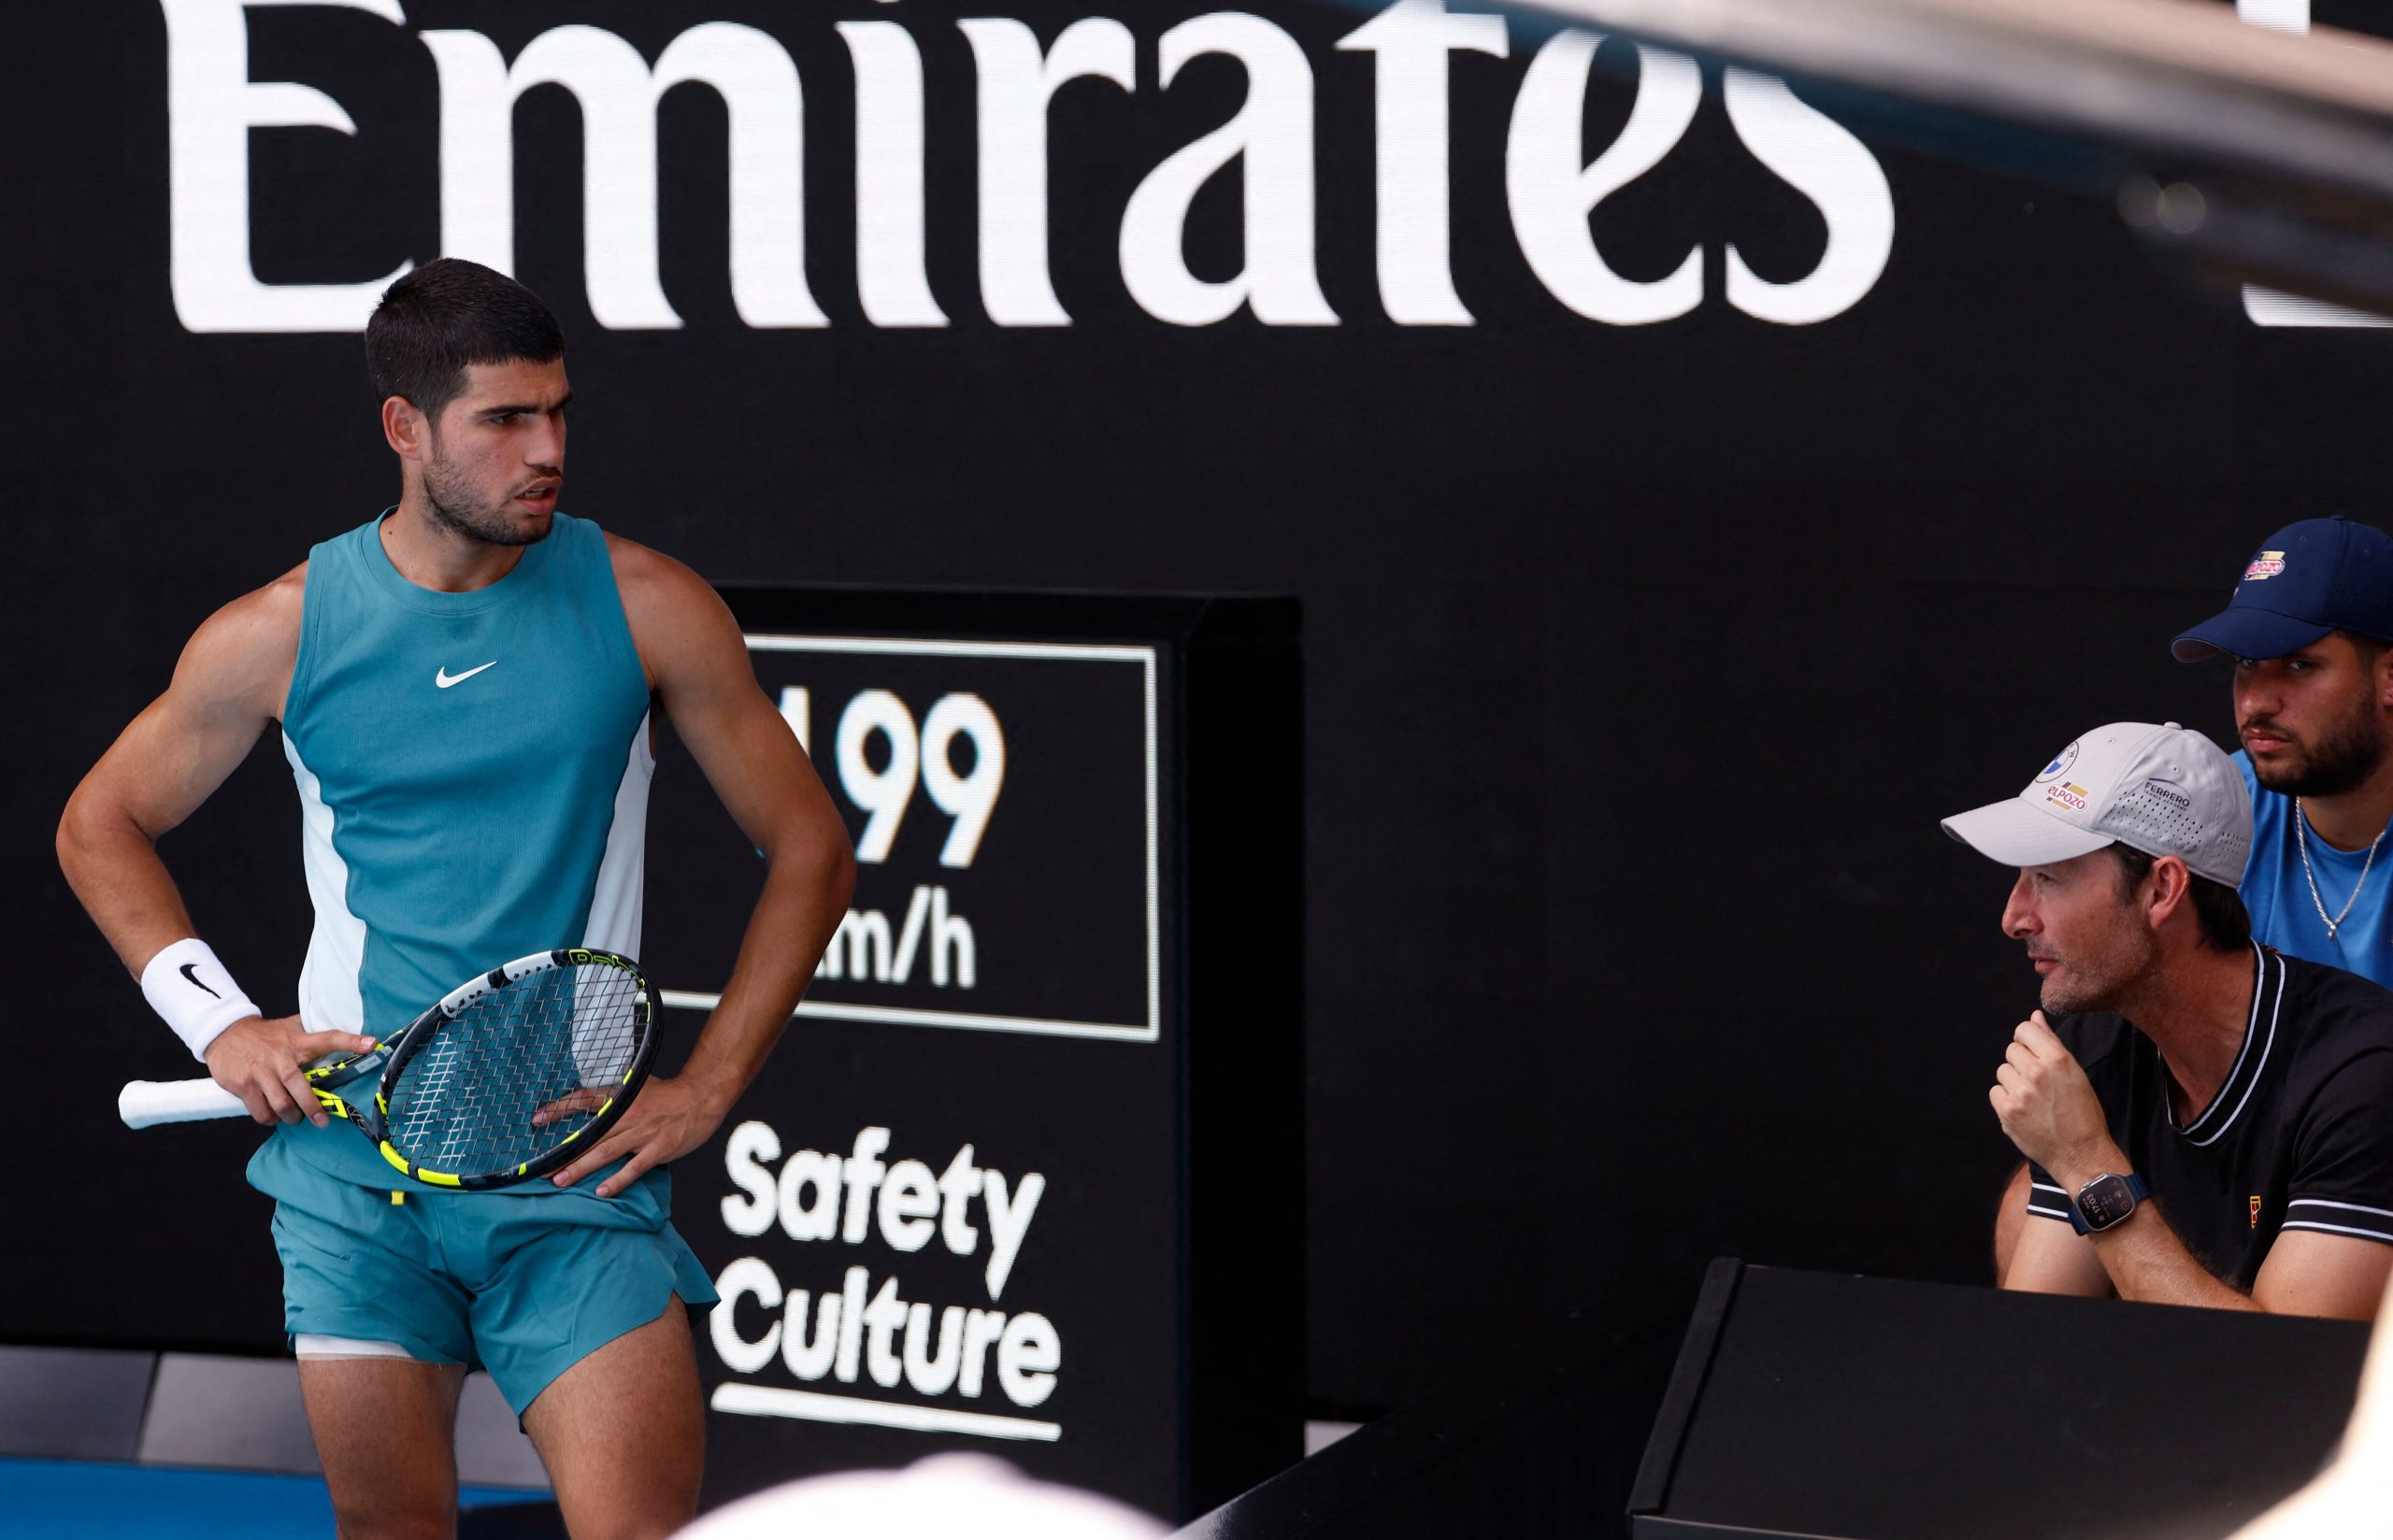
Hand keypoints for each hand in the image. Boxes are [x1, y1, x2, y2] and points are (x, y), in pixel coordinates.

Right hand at [203, 1015, 376, 1127]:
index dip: (351, 1041)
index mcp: (297, 1041)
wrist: (223, 1033)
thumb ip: (311, 1034)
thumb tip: (342, 1038)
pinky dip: (270, 1118)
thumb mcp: (290, 1027)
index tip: (373, 1045)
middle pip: (300, 1086)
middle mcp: (280, 1057)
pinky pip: (260, 1111)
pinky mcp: (243, 1085)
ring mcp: (260, 1072)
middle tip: (321, 1120)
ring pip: (281, 1104)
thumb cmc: (264, 1035)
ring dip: (291, 1116)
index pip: (329, 1038)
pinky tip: (273, 1116)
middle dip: (313, 1108)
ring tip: (294, 1118)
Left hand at [550, 1074, 731, 1198]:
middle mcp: (628, 1114)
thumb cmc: (670, 1095)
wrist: (702, 1097)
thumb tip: (592, 1106)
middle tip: (542, 1170)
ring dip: (581, 1168)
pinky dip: (617, 1180)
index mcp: (622, 1097)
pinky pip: (634, 1168)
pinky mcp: (659, 1148)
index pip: (583, 1100)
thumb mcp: (639, 1087)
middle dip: (564, 1153)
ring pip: (605, 1152)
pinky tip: (601, 1192)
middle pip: (590, 1135)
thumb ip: (616, 1098)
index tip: (537, 1120)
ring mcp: (643, 1132)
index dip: (559, 1109)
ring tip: (560, 1181)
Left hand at [1990, 1011, 2119, 1187]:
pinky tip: (2024, 1110)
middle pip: (2012, 1050)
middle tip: (2038, 1082)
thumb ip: (2050, 1042)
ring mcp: (2020, 1092)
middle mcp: (2037, 1072)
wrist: (2081, 1154)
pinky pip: (1996, 1091)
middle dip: (2022, 1062)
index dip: (2027, 1039)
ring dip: (2013, 1081)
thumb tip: (2034, 1015)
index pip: (2025, 1029)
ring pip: (2003, 1071)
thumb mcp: (2075, 1073)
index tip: (2034, 1052)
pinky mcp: (2007, 1111)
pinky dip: (2006, 1099)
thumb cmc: (2083, 1113)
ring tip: (2033, 1098)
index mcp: (2058, 1059)